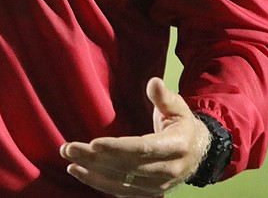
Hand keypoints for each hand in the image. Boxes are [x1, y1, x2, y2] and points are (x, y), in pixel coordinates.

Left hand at [59, 77, 210, 196]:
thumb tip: (154, 82)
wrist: (199, 153)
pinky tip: (78, 172)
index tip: (93, 143)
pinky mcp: (148, 192)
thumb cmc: (182, 124)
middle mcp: (167, 171)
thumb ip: (164, 96)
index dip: (117, 148)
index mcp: (175, 147)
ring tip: (69, 159)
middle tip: (68, 148)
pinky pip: (121, 191)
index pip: (142, 150)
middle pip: (126, 167)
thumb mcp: (178, 107)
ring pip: (120, 182)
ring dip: (91, 172)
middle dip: (95, 159)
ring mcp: (157, 186)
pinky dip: (98, 183)